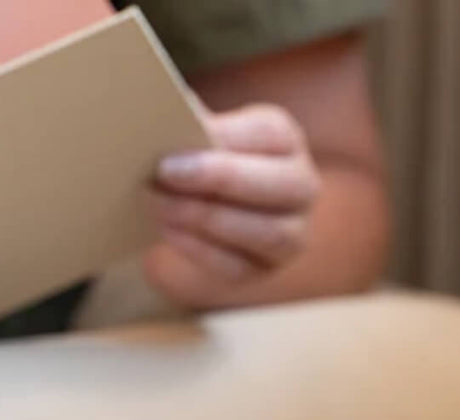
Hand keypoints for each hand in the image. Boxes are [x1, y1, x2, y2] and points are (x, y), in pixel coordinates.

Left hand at [145, 104, 319, 308]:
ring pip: (265, 231)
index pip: (268, 134)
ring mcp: (290, 233)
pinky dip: (199, 249)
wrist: (194, 215)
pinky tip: (168, 231)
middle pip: (278, 184)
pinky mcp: (263, 268)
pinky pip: (237, 265)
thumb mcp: (198, 139)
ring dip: (206, 217)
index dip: (223, 138)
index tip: (177, 145)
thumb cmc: (197, 166)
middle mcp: (300, 187)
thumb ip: (189, 127)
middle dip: (220, 178)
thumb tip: (167, 109)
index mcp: (285, 141)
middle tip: (165, 174)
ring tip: (159, 205)